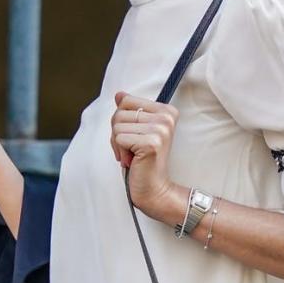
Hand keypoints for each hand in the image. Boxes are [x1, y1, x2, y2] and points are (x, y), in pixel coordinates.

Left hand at [110, 90, 177, 214]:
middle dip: (117, 132)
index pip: (127, 100)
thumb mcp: (136, 131)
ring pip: (117, 125)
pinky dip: (120, 151)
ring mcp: (160, 129)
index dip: (121, 120)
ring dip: (117, 144)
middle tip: (130, 149)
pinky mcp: (151, 143)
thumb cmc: (143, 161)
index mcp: (166, 111)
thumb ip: (129, 111)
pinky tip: (132, 161)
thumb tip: (119, 94)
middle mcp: (166, 117)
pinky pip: (119, 138)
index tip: (132, 136)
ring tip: (131, 155)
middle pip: (120, 112)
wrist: (154, 189)